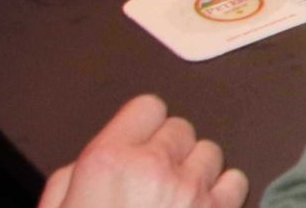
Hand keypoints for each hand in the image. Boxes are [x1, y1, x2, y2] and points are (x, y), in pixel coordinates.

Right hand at [40, 95, 244, 207]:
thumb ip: (71, 177)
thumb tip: (92, 160)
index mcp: (107, 161)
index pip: (147, 107)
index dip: (141, 128)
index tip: (138, 144)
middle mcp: (153, 168)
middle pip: (179, 129)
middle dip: (167, 152)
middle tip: (151, 181)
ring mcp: (192, 191)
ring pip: (209, 152)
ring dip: (195, 171)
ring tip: (176, 198)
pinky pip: (235, 180)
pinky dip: (221, 193)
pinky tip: (201, 207)